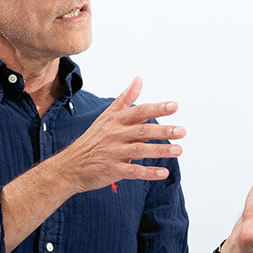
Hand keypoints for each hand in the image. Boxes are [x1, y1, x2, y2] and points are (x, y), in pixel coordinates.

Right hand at [54, 77, 185, 194]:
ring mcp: (113, 153)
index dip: (157, 108)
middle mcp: (114, 135)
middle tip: (183, 131)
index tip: (175, 106)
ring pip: (139, 151)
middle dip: (163, 131)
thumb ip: (126, 99)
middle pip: (142, 131)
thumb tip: (139, 79)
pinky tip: (163, 173)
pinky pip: (133, 172)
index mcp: (115, 120)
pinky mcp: (111, 170)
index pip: (139, 111)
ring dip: (160, 150)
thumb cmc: (93, 139)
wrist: (70, 166)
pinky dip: (148, 173)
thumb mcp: (107, 116)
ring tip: (179, 150)